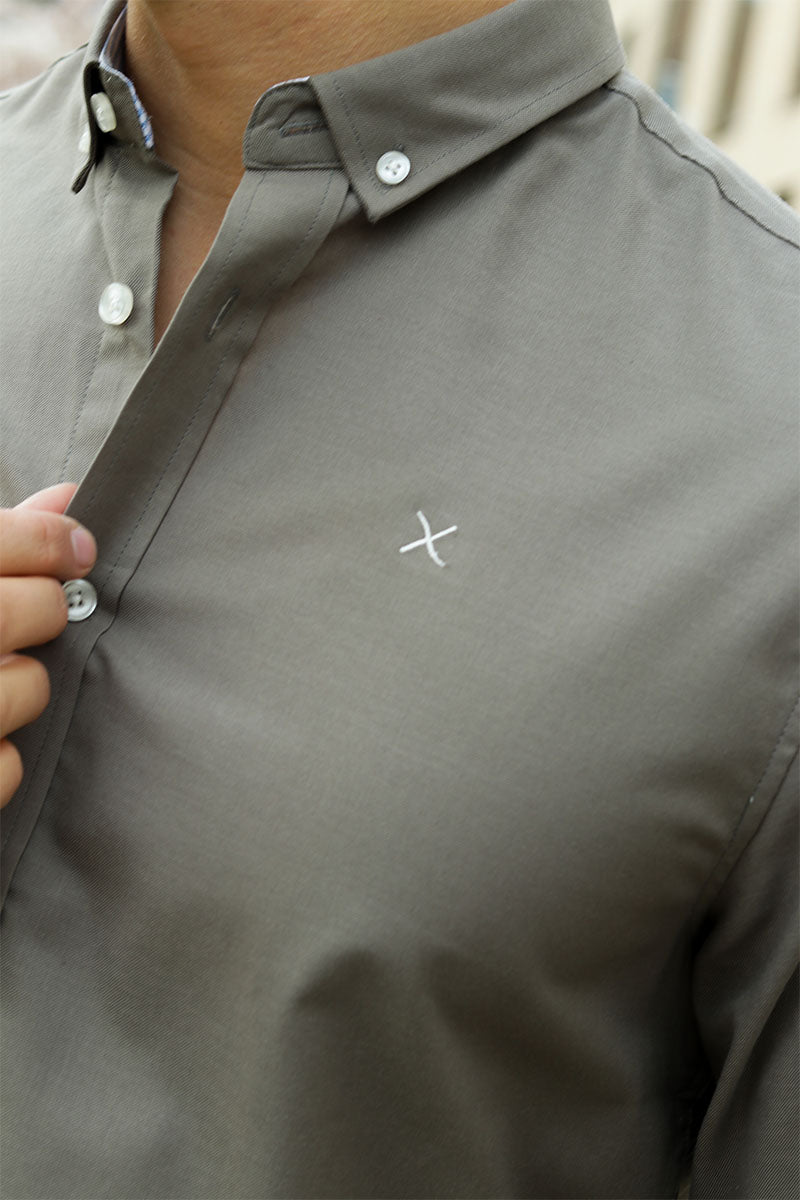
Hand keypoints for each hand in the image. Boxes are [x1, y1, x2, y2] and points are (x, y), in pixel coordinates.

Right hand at [0, 484, 95, 806]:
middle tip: (27, 616)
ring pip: (30, 687)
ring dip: (23, 686)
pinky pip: (8, 766)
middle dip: (43, 609)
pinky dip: (1, 757)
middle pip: (28, 610)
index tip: (75, 548)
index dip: (51, 538)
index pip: (1, 541)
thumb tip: (68, 496)